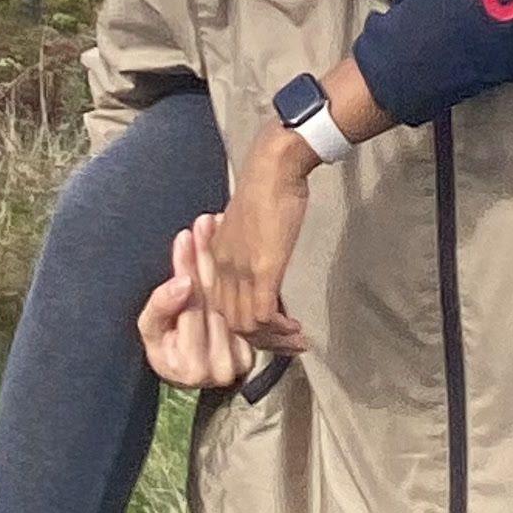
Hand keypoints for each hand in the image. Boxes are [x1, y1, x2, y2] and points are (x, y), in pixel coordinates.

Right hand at [142, 221, 275, 393]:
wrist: (184, 369)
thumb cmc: (162, 347)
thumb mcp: (149, 328)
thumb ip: (161, 306)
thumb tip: (182, 284)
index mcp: (192, 366)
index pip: (190, 307)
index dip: (186, 269)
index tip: (184, 238)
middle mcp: (220, 368)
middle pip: (214, 300)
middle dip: (206, 257)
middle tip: (204, 225)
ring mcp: (240, 360)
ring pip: (231, 298)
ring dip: (225, 260)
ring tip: (218, 229)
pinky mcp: (254, 349)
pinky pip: (245, 306)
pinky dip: (238, 276)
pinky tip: (233, 251)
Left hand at [204, 134, 319, 349]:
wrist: (274, 168)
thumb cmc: (268, 187)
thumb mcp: (250, 222)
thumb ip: (250, 244)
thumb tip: (264, 256)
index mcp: (216, 257)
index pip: (220, 306)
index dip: (244, 323)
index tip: (270, 329)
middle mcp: (222, 268)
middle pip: (230, 322)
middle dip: (259, 339)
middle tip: (287, 344)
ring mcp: (240, 271)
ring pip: (246, 325)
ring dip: (272, 339)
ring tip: (296, 339)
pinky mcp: (262, 270)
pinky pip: (262, 314)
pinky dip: (278, 329)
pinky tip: (295, 329)